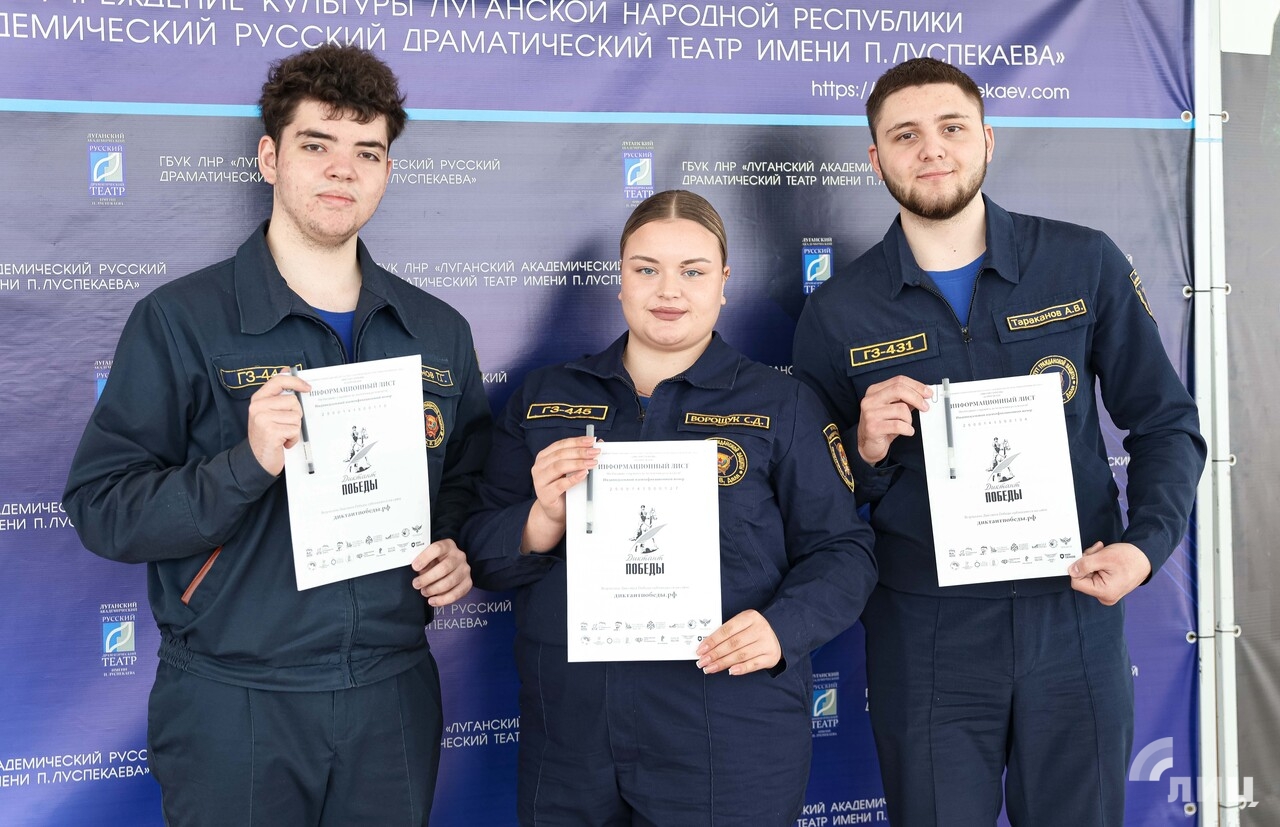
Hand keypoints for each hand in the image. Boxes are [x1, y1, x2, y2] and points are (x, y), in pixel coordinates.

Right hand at [247, 372, 310, 475]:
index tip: (307, 388)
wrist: (256, 460)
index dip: (295, 382)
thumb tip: (286, 370)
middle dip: (296, 415)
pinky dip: (293, 439)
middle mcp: (258, 407)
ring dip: (294, 429)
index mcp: (258, 399)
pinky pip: (294, 430)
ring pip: (296, 416)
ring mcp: (263, 419)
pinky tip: (283, 443)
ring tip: (283, 435)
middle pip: (293, 402)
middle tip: (285, 426)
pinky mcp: (270, 431)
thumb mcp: (269, 412)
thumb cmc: (267, 435)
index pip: (278, 381)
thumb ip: (277, 394)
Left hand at [411, 539, 471, 606]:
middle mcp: (459, 556)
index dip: (425, 558)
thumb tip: (418, 572)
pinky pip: (456, 594)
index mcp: (448, 545)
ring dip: (434, 589)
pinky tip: (433, 600)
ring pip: (450, 581)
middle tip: (416, 584)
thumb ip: (424, 562)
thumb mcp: (429, 557)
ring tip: (424, 592)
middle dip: (427, 578)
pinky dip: (442, 600)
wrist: (452, 566)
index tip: (415, 567)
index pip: (437, 548)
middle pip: (444, 567)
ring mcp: (465, 569)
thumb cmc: (437, 561)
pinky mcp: (468, 582)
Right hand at [521, 435, 599, 552]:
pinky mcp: (545, 494)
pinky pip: (560, 484)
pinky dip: (573, 478)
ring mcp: (540, 481)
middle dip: (580, 452)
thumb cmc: (564, 488)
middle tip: (596, 452)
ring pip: (559, 467)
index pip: (561, 445)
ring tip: (593, 463)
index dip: (577, 441)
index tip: (592, 440)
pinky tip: (584, 474)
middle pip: (561, 454)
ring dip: (578, 463)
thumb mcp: (571, 470)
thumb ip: (580, 457)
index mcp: (544, 457)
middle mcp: (539, 467)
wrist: (555, 511)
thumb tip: (599, 442)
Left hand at [695, 609, 780, 675]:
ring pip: (740, 655)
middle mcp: (760, 629)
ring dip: (723, 663)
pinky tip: (730, 671)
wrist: (780, 633)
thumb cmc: (755, 629)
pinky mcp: (771, 657)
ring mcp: (766, 643)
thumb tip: (707, 646)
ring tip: (710, 668)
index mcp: (750, 617)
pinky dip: (740, 669)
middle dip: (714, 654)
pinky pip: (753, 664)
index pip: (727, 630)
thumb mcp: (743, 623)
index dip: (712, 641)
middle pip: (732, 644)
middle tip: (702, 662)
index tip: (701, 650)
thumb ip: (728, 632)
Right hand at [856, 375, 931, 464]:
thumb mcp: (892, 409)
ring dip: (909, 419)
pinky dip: (908, 429)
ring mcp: (870, 413)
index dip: (916, 386)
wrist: (868, 445)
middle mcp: (870, 400)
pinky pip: (899, 425)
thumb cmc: (881, 425)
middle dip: (917, 398)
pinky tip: (907, 431)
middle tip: (925, 407)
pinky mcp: (873, 428)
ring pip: (901, 409)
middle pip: (899, 389)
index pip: (898, 381)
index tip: (927, 393)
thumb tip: (923, 394)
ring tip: (907, 424)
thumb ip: (904, 400)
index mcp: (874, 391)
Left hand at [1069, 541, 1151, 605]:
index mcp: (1104, 592)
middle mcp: (1105, 596)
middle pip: (1082, 578)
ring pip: (1087, 575)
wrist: (1145, 557)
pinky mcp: (1107, 587)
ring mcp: (1106, 593)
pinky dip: (1096, 564)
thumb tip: (1071, 571)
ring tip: (1102, 552)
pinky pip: (1094, 575)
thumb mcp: (1104, 557)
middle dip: (1086, 562)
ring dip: (1091, 561)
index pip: (1077, 582)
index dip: (1078, 568)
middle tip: (1096, 550)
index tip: (1087, 556)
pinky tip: (1103, 556)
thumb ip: (1085, 564)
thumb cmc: (1129, 558)